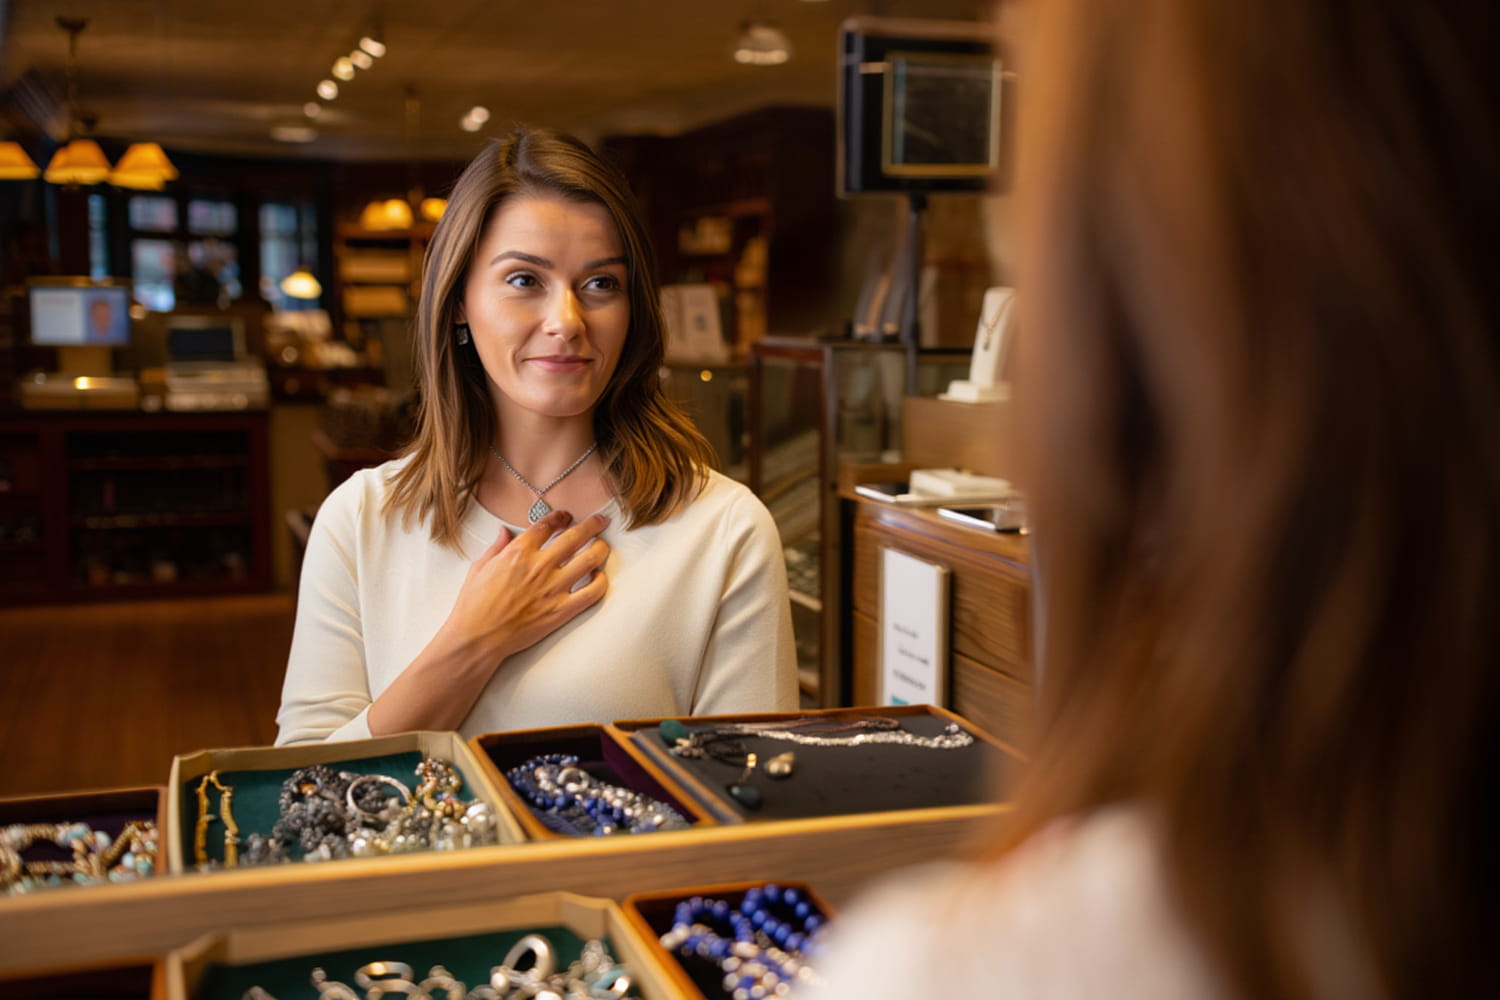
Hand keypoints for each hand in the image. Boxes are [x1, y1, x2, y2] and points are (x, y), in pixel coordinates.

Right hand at [441, 509, 609, 663]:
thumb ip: (496, 547)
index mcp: (518, 552)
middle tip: (599, 521)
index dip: (560, 517)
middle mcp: (539, 566)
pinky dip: (601, 581)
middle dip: (592, 524)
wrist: (478, 638)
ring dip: (601, 548)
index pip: (547, 524)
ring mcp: (553, 588)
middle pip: (575, 535)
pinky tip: (598, 577)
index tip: (566, 516)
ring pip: (590, 559)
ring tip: (603, 546)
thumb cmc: (474, 606)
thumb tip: (504, 532)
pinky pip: (593, 592)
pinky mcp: (562, 610)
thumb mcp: (479, 568)